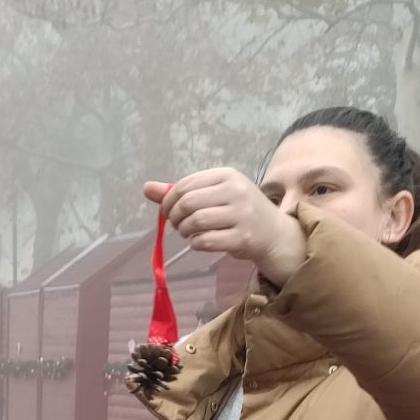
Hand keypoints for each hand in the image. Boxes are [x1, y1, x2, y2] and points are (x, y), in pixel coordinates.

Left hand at [147, 170, 306, 284]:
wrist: (273, 233)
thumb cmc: (239, 211)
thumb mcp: (214, 194)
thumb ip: (180, 191)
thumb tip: (146, 188)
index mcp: (226, 175)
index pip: (184, 185)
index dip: (169, 201)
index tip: (169, 212)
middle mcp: (235, 191)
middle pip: (187, 203)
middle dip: (175, 217)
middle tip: (178, 225)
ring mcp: (240, 215)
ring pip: (195, 222)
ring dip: (184, 231)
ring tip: (189, 233)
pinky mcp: (241, 238)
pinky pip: (205, 241)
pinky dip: (195, 244)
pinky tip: (199, 242)